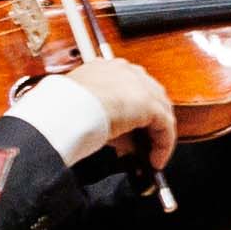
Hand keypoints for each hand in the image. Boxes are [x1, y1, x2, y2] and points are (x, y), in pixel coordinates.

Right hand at [75, 49, 180, 170]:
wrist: (66, 109)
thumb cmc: (65, 108)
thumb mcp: (87, 109)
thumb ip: (109, 119)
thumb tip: (124, 141)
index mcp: (109, 69)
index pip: (132, 89)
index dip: (136, 113)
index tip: (132, 132)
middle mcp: (128, 72)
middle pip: (152, 99)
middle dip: (150, 124)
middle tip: (144, 147)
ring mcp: (141, 85)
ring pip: (161, 112)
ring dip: (158, 136)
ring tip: (152, 156)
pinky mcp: (149, 103)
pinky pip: (165, 126)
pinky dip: (163, 145)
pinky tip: (155, 160)